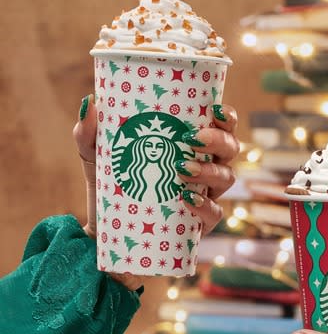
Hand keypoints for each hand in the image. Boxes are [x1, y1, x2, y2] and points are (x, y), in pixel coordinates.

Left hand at [73, 96, 239, 289]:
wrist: (103, 230)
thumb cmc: (109, 183)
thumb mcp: (95, 155)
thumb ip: (90, 132)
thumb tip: (91, 103)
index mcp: (192, 145)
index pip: (221, 126)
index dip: (227, 118)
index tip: (216, 110)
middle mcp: (207, 167)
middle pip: (231, 149)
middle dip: (219, 141)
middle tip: (193, 139)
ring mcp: (206, 195)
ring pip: (227, 178)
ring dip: (210, 170)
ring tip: (182, 169)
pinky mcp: (200, 223)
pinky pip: (215, 213)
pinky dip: (204, 205)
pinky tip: (186, 198)